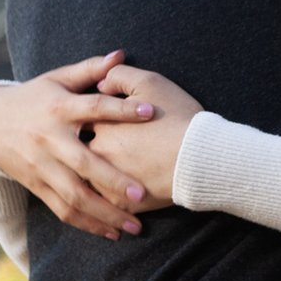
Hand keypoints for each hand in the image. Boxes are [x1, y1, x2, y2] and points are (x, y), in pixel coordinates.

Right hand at [0, 52, 159, 239]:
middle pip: (83, 164)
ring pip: (74, 195)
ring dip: (105, 213)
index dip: (121, 108)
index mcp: (58, 108)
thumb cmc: (32, 98)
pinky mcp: (36, 185)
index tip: (151, 111)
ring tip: (135, 226)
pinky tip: (111, 233)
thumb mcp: (56, 79)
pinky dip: (87, 223)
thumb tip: (121, 54)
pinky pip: (63, 209)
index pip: (93, 107)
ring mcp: (41, 165)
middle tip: (143, 194)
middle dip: (113, 180)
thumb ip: (89, 69)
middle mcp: (49, 139)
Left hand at [89, 64, 204, 205]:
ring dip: (88, 177)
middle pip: (78, 152)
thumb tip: (100, 84)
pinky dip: (104, 200)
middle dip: (78, 151)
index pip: (80, 120)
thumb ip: (118, 76)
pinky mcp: (123, 204)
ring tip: (91, 175)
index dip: (85, 119)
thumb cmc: (177, 118)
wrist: (203, 157)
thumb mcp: (149, 83)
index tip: (89, 120)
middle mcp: (98, 154)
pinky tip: (106, 198)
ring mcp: (108, 182)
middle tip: (80, 150)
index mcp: (101, 124)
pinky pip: (103, 204)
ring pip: (87, 180)